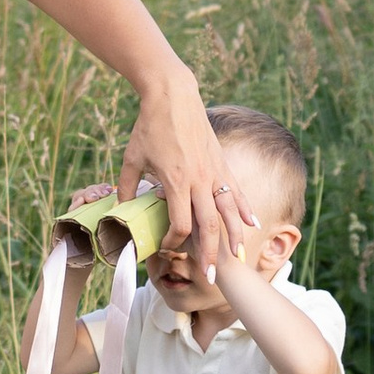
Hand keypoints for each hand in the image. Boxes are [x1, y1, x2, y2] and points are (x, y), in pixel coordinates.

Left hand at [119, 70, 250, 261]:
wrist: (173, 95)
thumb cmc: (149, 126)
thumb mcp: (131, 158)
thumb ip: (126, 187)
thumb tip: (120, 210)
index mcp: (174, 181)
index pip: (180, 224)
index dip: (174, 242)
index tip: (167, 249)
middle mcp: (198, 180)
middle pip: (208, 226)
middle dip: (210, 255)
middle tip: (211, 279)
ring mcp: (214, 172)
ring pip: (228, 212)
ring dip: (234, 238)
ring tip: (240, 259)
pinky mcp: (222, 163)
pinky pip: (237, 191)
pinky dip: (245, 209)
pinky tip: (253, 225)